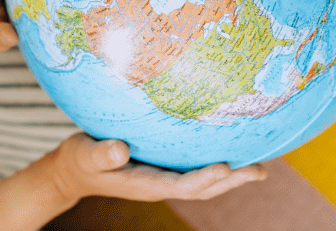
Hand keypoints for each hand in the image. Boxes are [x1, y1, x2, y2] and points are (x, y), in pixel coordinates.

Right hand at [46, 133, 266, 203]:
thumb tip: (120, 149)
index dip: (205, 178)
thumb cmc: (79, 161)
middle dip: (232, 180)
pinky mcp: (163, 168)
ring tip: (260, 166)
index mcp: (145, 185)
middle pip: (203, 188)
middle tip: (261, 170)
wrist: (75, 171)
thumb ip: (100, 154)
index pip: (182, 185)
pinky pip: (194, 167)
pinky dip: (215, 162)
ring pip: (203, 180)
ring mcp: (164, 177)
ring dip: (232, 175)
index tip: (226, 166)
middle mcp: (160, 184)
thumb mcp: (83, 155)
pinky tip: (230, 148)